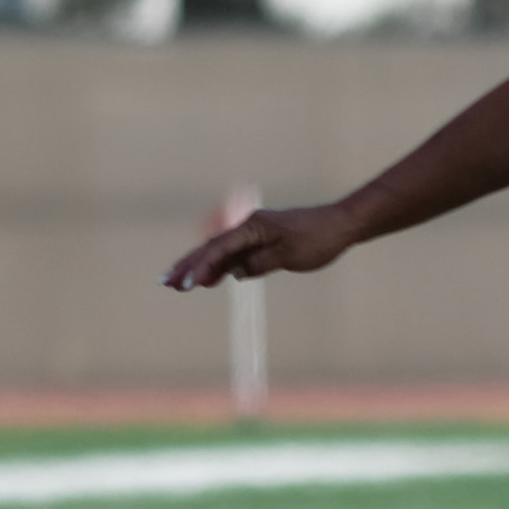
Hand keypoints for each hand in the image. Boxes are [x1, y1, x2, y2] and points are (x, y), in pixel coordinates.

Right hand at [164, 203, 359, 290]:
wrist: (342, 223)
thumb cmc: (319, 239)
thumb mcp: (289, 256)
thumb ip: (260, 263)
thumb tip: (236, 272)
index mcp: (253, 228)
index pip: (220, 249)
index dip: (202, 267)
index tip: (187, 284)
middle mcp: (250, 227)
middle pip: (213, 248)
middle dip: (189, 265)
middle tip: (166, 283)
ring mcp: (256, 233)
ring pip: (221, 251)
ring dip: (201, 266)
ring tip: (179, 283)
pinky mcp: (264, 239)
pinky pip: (236, 253)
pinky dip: (222, 265)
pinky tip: (212, 278)